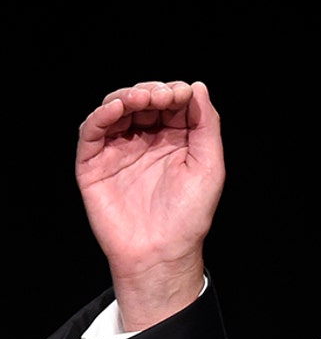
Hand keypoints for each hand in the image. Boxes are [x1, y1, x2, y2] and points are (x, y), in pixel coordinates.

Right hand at [76, 80, 224, 329]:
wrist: (161, 252)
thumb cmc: (189, 214)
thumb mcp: (210, 164)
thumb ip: (206, 124)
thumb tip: (198, 86)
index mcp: (176, 139)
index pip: (172, 102)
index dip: (175, 92)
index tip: (181, 93)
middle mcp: (146, 140)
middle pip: (143, 100)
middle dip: (152, 92)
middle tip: (161, 97)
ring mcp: (119, 150)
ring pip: (116, 109)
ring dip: (127, 96)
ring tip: (140, 99)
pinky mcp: (94, 164)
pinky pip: (92, 132)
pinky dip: (101, 115)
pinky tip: (115, 108)